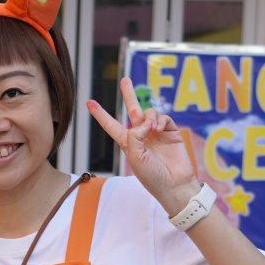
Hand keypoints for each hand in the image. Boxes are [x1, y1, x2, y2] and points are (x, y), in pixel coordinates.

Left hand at [86, 77, 197, 215]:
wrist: (175, 185)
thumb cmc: (152, 177)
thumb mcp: (135, 158)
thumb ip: (134, 136)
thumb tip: (145, 121)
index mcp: (128, 144)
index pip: (111, 126)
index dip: (101, 115)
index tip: (89, 103)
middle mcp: (141, 136)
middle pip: (133, 110)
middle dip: (129, 94)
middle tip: (125, 79)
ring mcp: (156, 133)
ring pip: (149, 113)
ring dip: (148, 117)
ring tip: (151, 129)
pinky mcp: (171, 132)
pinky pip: (163, 117)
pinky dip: (160, 120)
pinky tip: (158, 129)